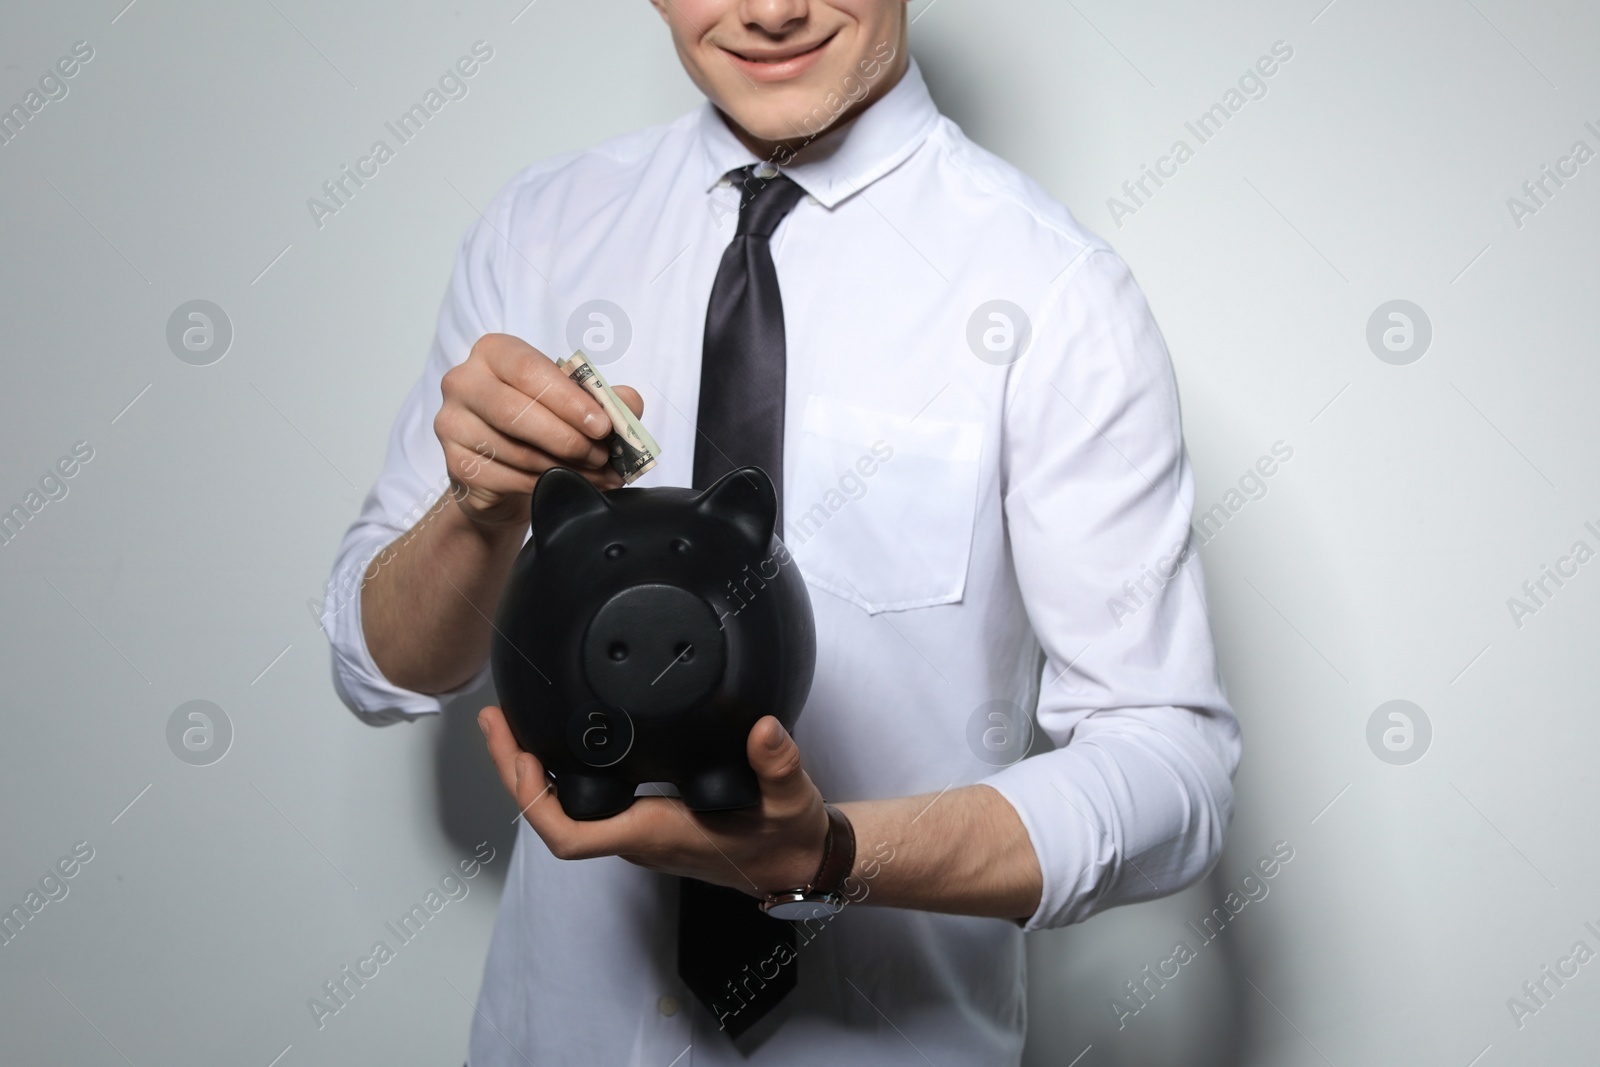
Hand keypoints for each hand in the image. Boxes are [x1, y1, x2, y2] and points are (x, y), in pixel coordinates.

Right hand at [435, 333, 644, 528]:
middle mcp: (463, 382)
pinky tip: (571, 485)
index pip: (528, 370)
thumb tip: (630, 404)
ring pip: (516, 450)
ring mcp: (453, 424)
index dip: (569, 400)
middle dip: (568, 438)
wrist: (499, 471)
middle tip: (602, 455)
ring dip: (565, 466)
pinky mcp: (455, 464)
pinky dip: (547, 484)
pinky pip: (508, 478)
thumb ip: (604, 397)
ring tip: (598, 473)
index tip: (603, 424)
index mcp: (493, 353)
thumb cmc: (537, 423)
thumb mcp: (571, 401)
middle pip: (516, 411)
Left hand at [478, 706, 829, 895]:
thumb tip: (763, 730)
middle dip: (515, 772)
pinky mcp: (643, 824)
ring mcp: (635, 834)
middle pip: (550, 819)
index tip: (524, 755)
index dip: (534, 801)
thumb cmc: (785, 840)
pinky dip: (558, 776)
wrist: (794, 865)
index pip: (571, 837)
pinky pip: (583, 807)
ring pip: (562, 814)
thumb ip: (778, 764)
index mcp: (657, 833)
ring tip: (512, 725)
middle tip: (496, 719)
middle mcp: (636, 838)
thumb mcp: (790, 800)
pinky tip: (555, 744)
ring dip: (531, 774)